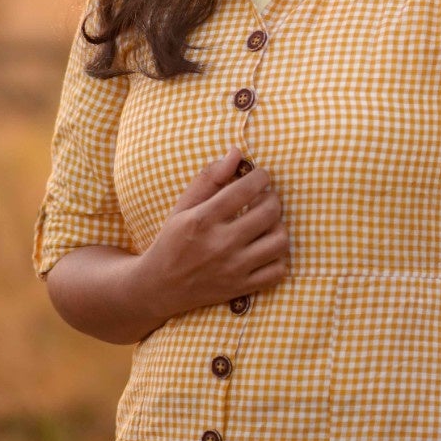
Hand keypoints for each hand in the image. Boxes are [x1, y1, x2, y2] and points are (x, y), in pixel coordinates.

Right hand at [139, 146, 289, 319]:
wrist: (160, 287)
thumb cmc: (172, 240)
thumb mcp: (183, 206)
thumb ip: (209, 178)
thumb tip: (236, 153)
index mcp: (203, 219)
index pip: (246, 189)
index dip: (261, 177)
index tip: (260, 176)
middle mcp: (220, 244)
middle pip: (269, 212)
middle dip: (273, 198)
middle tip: (265, 198)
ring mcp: (233, 268)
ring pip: (280, 241)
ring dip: (278, 227)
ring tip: (267, 224)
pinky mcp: (241, 288)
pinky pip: (278, 271)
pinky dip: (277, 258)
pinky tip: (264, 249)